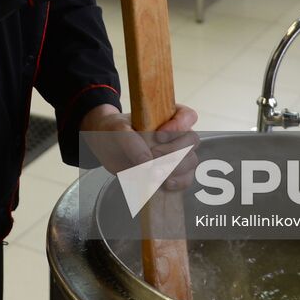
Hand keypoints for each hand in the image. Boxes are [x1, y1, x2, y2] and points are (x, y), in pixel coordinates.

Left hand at [81, 103, 199, 191]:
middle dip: (175, 151)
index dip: (180, 125)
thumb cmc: (115, 131)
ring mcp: (177, 153)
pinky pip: (186, 178)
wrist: (107, 147)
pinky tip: (164, 184)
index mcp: (168, 115)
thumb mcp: (118, 130)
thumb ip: (131, 142)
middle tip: (154, 155)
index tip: (159, 135)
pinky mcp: (172, 171)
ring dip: (176, 169)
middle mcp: (177, 134)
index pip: (188, 116)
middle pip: (192, 141)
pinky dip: (178, 182)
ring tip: (157, 174)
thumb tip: (148, 163)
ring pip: (191, 160)